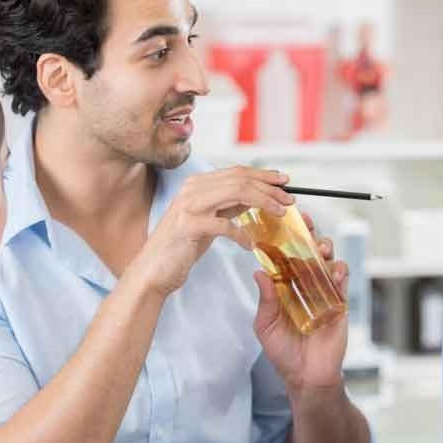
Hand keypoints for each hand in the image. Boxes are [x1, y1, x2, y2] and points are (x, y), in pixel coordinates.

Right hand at [131, 166, 293, 296]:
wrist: (153, 270)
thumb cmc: (181, 246)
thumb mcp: (209, 220)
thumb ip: (228, 206)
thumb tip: (255, 196)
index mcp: (198, 184)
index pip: (238, 172)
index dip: (264, 175)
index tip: (285, 183)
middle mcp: (192, 188)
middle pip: (241, 179)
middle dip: (270, 188)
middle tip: (289, 200)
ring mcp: (189, 205)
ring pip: (237, 193)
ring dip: (263, 203)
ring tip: (279, 214)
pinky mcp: (188, 226)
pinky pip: (225, 225)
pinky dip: (241, 235)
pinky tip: (249, 245)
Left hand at [253, 211, 349, 392]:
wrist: (307, 377)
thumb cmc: (283, 352)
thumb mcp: (266, 325)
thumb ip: (265, 299)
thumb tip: (258, 271)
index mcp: (284, 287)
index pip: (285, 256)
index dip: (284, 239)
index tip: (279, 222)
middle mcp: (304, 285)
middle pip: (308, 252)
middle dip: (307, 234)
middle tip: (304, 223)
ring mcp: (323, 292)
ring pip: (327, 260)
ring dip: (325, 249)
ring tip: (319, 248)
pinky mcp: (339, 302)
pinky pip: (342, 280)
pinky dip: (339, 271)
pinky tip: (333, 271)